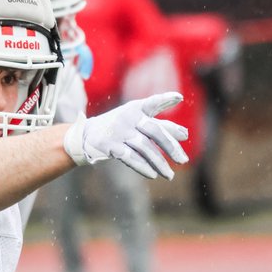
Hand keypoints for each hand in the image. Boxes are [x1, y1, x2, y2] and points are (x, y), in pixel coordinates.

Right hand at [62, 91, 188, 179]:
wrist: (87, 135)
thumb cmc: (119, 127)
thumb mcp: (138, 121)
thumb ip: (161, 125)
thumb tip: (185, 135)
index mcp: (136, 108)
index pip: (152, 103)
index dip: (165, 99)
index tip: (179, 97)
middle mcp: (128, 117)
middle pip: (154, 131)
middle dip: (170, 147)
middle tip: (184, 160)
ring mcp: (118, 131)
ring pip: (144, 147)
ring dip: (159, 163)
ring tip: (169, 175)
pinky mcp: (109, 145)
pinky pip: (130, 157)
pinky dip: (142, 167)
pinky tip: (153, 174)